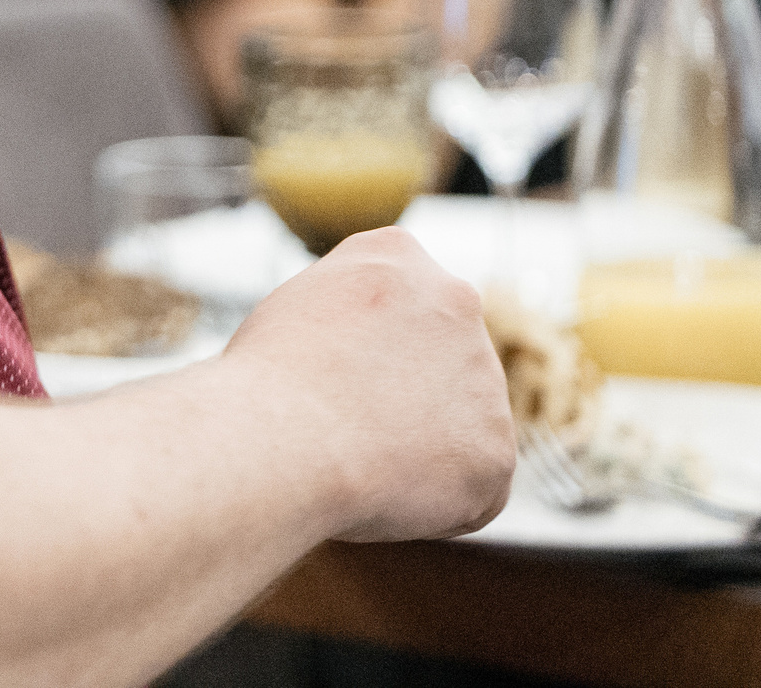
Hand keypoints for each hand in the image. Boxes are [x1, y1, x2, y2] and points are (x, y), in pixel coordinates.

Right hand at [221, 227, 513, 540]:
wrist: (281, 436)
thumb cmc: (264, 381)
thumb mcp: (299, 308)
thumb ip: (350, 318)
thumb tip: (365, 362)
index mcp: (399, 255)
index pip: (399, 309)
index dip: (362, 356)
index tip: (329, 380)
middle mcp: (456, 301)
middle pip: (437, 365)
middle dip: (402, 399)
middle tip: (341, 427)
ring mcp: (485, 377)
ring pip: (456, 430)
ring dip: (417, 453)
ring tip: (357, 460)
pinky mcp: (496, 451)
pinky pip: (469, 491)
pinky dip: (433, 506)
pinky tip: (384, 492)